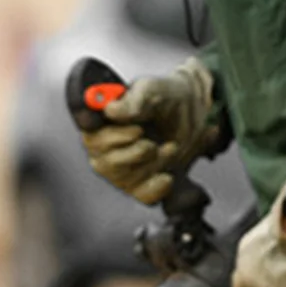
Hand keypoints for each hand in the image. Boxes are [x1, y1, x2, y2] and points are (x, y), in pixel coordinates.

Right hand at [81, 59, 219, 205]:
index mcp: (101, 122)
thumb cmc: (166, 99)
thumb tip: (110, 110)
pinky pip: (142, 195)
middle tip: (154, 139)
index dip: (113, 137)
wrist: (194, 115)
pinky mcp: (139, 185)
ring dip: (155, 163)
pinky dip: (157, 187)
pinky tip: (167, 175)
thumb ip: (133, 101)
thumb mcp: (151, 90)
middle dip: (139, 152)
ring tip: (170, 147)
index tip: (138, 131)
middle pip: (107, 164)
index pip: (91, 137)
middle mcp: (104, 148)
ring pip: (128, 179)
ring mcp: (120, 170)